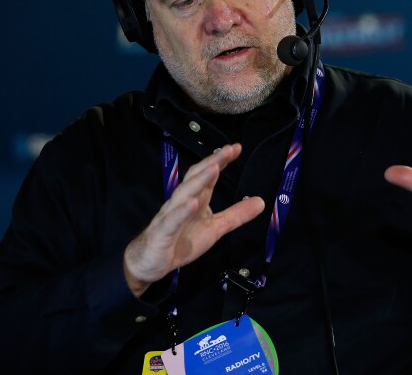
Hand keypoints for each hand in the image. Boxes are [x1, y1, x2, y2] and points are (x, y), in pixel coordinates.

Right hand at [123, 143, 264, 295]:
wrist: (150, 263)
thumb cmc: (181, 241)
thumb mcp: (215, 228)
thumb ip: (236, 215)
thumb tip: (261, 202)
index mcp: (196, 199)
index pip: (207, 175)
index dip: (221, 160)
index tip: (236, 148)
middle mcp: (182, 202)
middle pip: (196, 178)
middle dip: (212, 162)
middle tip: (228, 150)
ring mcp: (170, 215)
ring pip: (184, 194)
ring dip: (199, 181)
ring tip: (214, 168)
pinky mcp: (162, 232)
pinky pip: (172, 220)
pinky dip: (182, 211)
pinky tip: (193, 204)